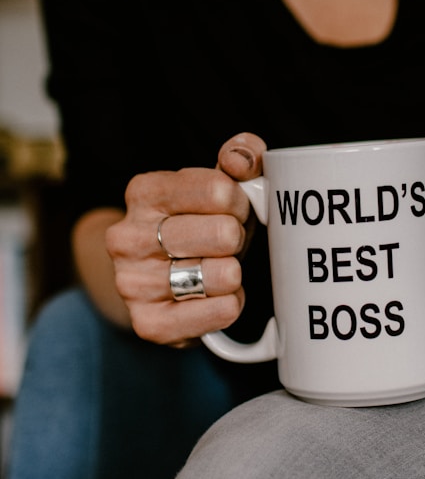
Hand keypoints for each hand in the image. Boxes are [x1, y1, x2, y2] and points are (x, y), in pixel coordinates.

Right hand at [105, 133, 266, 347]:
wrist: (159, 279)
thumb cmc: (199, 223)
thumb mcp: (218, 181)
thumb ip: (240, 155)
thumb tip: (242, 160)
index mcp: (144, 192)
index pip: (219, 189)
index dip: (240, 201)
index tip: (233, 209)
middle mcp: (128, 236)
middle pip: (224, 233)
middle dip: (238, 238)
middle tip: (227, 243)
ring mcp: (133, 282)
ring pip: (224, 274)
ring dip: (235, 272)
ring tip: (219, 268)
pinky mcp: (149, 323)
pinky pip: (221, 311)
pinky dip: (232, 304)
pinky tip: (218, 296)